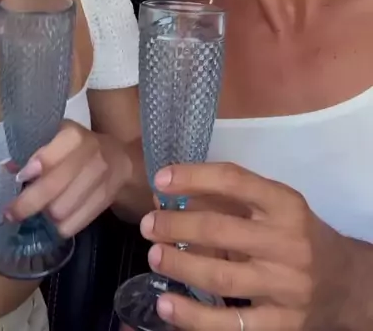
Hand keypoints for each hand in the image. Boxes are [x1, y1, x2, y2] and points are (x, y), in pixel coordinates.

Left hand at [4, 120, 132, 235]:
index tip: (18, 179)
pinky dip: (59, 227)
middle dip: (27, 204)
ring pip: (61, 210)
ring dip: (44, 216)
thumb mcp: (58, 139)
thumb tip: (7, 166)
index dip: (32, 169)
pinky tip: (53, 221)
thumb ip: (34, 151)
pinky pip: (74, 225)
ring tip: (37, 213)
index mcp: (74, 136)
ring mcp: (100, 179)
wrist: (120, 160)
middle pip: (52, 187)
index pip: (49, 155)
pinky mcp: (105, 201)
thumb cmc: (79, 148)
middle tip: (10, 214)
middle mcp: (90, 154)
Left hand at [140, 162, 353, 329]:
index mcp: (286, 204)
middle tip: (149, 224)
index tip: (160, 179)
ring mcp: (284, 286)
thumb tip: (170, 194)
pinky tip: (167, 305)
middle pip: (221, 230)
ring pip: (221, 276)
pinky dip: (193, 317)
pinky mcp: (280, 324)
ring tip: (155, 256)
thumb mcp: (275, 208)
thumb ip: (229, 200)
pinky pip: (229, 324)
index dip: (194, 177)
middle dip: (176, 225)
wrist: (343, 283)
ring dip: (180, 265)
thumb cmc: (297, 235)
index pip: (235, 181)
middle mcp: (287, 242)